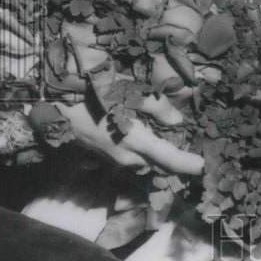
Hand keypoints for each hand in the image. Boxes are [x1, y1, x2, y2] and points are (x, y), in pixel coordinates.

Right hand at [45, 101, 204, 174]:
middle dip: (178, 165)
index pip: (171, 160)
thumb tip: (179, 121)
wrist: (56, 107)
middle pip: (160, 167)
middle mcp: (128, 157)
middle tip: (193, 159)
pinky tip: (149, 145)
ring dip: (160, 161)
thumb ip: (158, 107)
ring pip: (146, 165)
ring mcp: (115, 160)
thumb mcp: (131, 93)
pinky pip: (132, 161)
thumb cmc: (95, 95)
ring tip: (175, 150)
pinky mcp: (106, 157)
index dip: (190, 164)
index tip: (204, 166)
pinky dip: (144, 156)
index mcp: (137, 142)